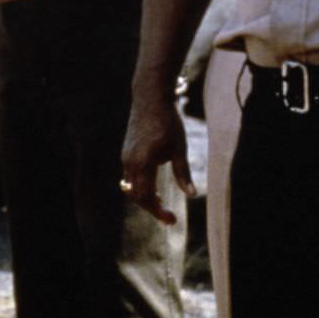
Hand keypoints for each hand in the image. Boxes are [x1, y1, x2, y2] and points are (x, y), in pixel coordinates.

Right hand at [120, 88, 196, 223]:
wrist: (150, 98)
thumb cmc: (167, 121)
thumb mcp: (179, 147)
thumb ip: (182, 173)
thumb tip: (192, 195)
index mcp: (143, 162)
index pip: (146, 197)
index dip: (158, 212)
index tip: (172, 220)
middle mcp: (130, 162)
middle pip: (136, 196)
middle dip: (152, 208)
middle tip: (170, 217)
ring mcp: (126, 156)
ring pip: (131, 187)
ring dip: (145, 197)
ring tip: (161, 202)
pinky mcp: (126, 151)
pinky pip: (130, 176)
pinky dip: (140, 185)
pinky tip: (153, 186)